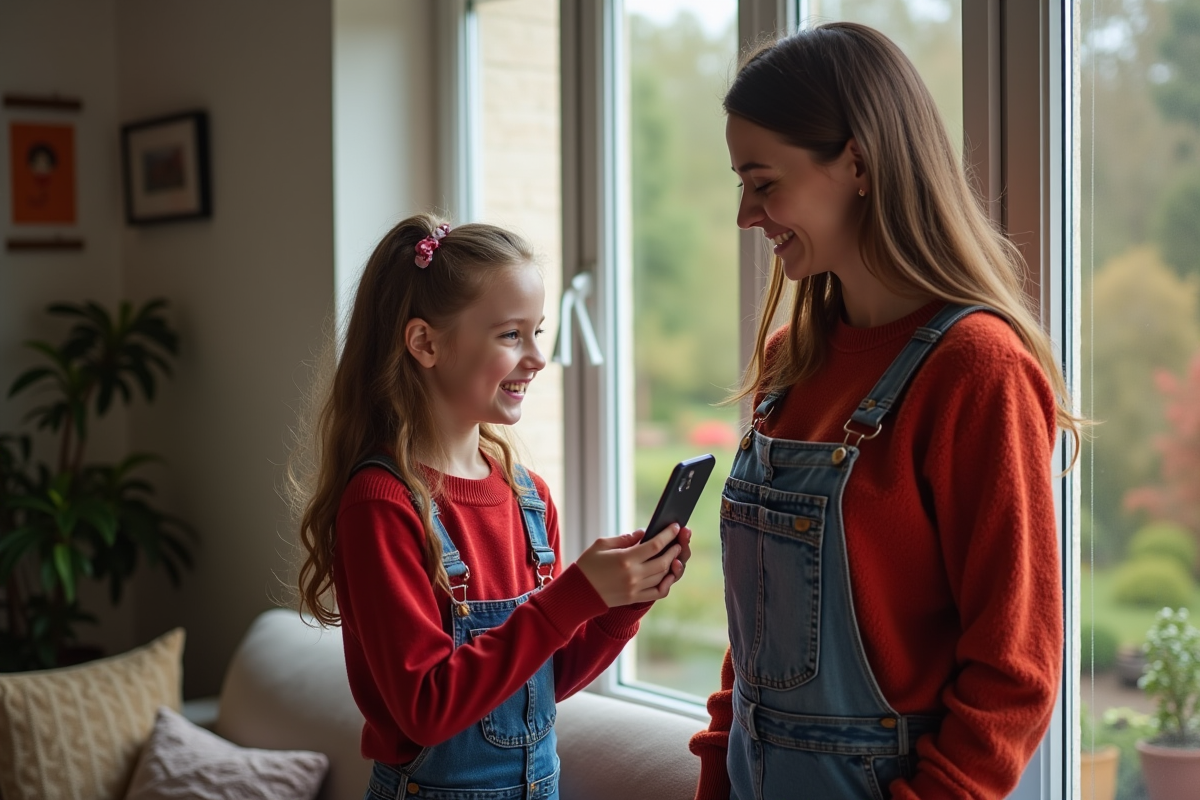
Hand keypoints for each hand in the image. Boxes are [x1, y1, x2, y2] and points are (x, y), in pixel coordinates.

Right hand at [574, 524, 689, 606]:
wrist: (578, 592)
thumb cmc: (587, 565)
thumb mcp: (602, 545)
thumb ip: (625, 539)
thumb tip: (643, 533)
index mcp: (625, 559)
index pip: (655, 545)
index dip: (668, 535)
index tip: (675, 527)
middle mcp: (633, 575)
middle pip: (663, 561)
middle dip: (674, 549)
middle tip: (678, 540)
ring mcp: (635, 589)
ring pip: (663, 576)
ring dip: (672, 564)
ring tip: (674, 554)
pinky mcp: (634, 598)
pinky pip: (658, 592)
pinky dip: (667, 583)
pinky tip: (668, 574)